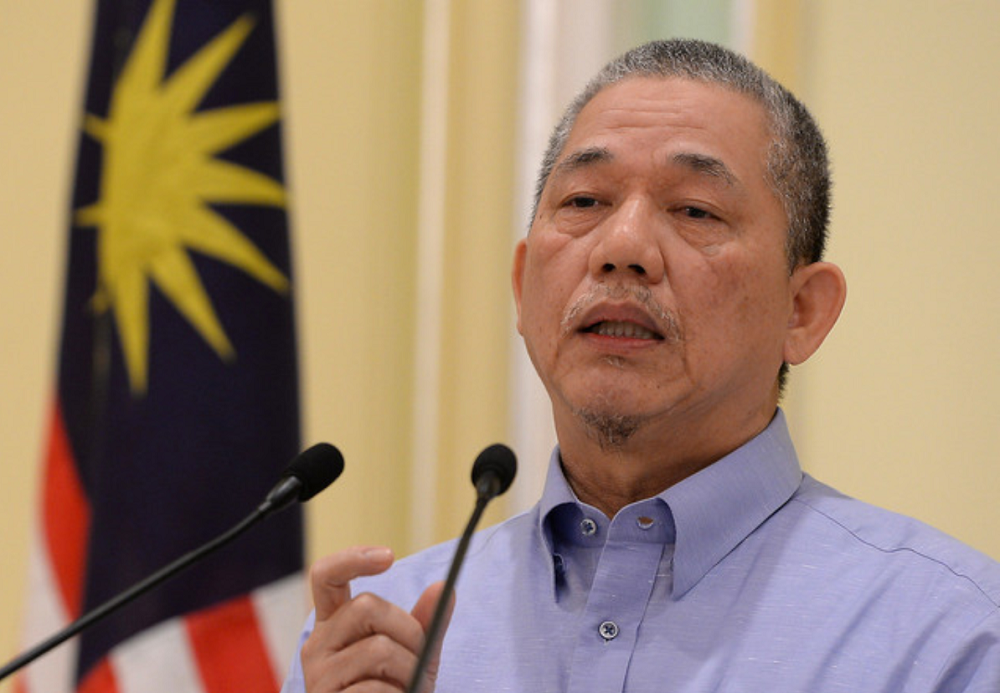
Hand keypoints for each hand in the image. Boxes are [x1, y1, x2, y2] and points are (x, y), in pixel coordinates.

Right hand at [301, 546, 453, 691]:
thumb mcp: (416, 657)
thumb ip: (428, 624)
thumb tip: (444, 587)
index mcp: (335, 625)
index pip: (326, 576)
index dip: (351, 558)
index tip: (389, 556)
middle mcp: (318, 645)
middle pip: (367, 606)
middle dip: (408, 629)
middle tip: (417, 659)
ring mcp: (318, 676)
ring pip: (378, 648)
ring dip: (408, 670)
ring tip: (405, 689)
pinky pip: (374, 688)